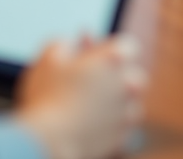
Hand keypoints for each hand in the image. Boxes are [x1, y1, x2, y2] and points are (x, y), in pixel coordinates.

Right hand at [14, 35, 145, 158]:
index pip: (128, 45)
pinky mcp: (122, 135)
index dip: (108, 48)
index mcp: (113, 59)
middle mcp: (127, 83)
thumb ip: (65, 43)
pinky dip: (114, 120)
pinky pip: (124, 124)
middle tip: (90, 77)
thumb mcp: (49, 55)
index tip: (89, 53)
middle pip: (134, 74)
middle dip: (117, 74)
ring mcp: (126, 111)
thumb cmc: (47, 95)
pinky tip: (92, 119)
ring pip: (133, 101)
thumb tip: (70, 44)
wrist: (49, 140)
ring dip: (118, 98)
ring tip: (92, 101)